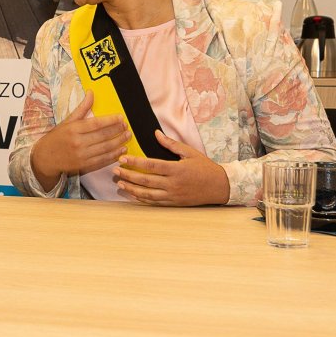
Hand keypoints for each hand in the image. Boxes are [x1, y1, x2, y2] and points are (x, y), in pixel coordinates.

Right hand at [31, 91, 129, 186]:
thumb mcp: (67, 121)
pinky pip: (103, 160)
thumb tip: (91, 92)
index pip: (96, 124)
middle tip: (127, 127)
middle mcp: (78, 142)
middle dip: (118, 131)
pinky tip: (121, 150)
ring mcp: (82, 155)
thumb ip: (82, 108)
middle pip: (103, 136)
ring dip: (119, 143)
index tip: (121, 117)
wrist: (45, 158)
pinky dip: (114, 155)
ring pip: (105, 148)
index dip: (111, 121)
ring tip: (127, 136)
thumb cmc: (57, 137)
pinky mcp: (84, 166)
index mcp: (73, 129)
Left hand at [113, 129, 229, 205]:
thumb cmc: (205, 167)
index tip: (122, 159)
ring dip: (131, 189)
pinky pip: (155, 202)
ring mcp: (173, 195)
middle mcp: (173, 184)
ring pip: (147, 194)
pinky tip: (133, 194)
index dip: (135, 162)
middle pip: (145, 180)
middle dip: (128, 175)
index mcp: (176, 169)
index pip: (150, 165)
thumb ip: (171, 144)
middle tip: (115, 170)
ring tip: (120, 183)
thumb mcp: (189, 152)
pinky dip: (142, 199)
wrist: (220, 187)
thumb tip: (156, 133)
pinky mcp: (174, 203)